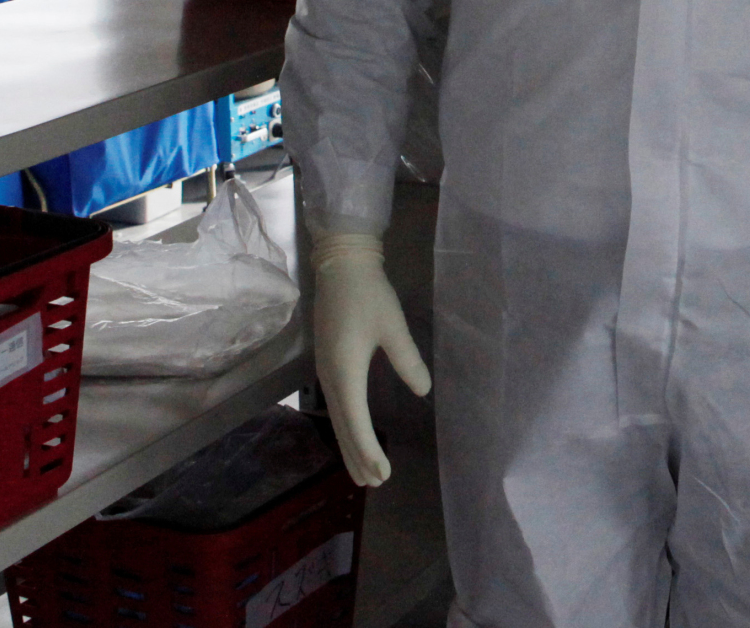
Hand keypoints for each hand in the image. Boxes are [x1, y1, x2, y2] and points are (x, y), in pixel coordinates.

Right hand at [310, 231, 431, 486]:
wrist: (341, 265)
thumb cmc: (369, 294)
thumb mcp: (393, 326)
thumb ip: (407, 359)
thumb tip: (423, 390)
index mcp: (345, 370)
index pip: (355, 420)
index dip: (368, 449)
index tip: (382, 474)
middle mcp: (330, 376)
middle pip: (343, 426)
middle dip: (357, 456)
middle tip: (374, 484)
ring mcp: (326, 371)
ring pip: (338, 417)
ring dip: (350, 445)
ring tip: (363, 472)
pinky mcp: (328, 363)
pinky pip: (337, 405)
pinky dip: (346, 426)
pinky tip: (354, 433)